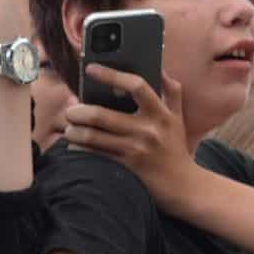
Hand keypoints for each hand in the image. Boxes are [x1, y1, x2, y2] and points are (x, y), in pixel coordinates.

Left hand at [61, 66, 197, 211]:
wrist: (184, 186)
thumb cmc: (175, 147)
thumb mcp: (178, 118)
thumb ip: (171, 91)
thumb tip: (159, 66)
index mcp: (161, 114)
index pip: (136, 86)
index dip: (111, 75)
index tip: (90, 68)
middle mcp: (148, 131)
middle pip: (101, 115)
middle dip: (77, 111)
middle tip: (70, 110)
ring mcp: (135, 150)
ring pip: (92, 137)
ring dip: (73, 131)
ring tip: (69, 128)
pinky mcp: (126, 168)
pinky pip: (94, 155)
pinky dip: (79, 149)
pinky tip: (74, 145)